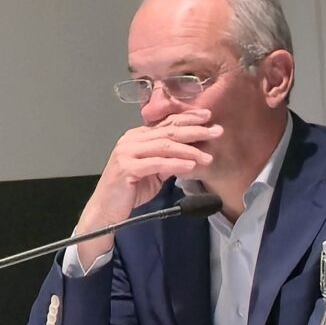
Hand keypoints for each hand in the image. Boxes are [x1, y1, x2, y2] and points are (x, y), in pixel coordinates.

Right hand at [73, 109, 220, 268]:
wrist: (108, 208)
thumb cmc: (131, 189)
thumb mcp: (155, 171)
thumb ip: (169, 159)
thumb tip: (191, 154)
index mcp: (138, 136)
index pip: (166, 123)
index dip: (188, 118)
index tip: (208, 116)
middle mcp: (131, 140)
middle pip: (168, 132)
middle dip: (195, 130)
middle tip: (217, 131)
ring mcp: (127, 152)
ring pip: (164, 146)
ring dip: (190, 151)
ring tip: (208, 157)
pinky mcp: (127, 168)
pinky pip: (157, 164)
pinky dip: (176, 164)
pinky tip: (190, 166)